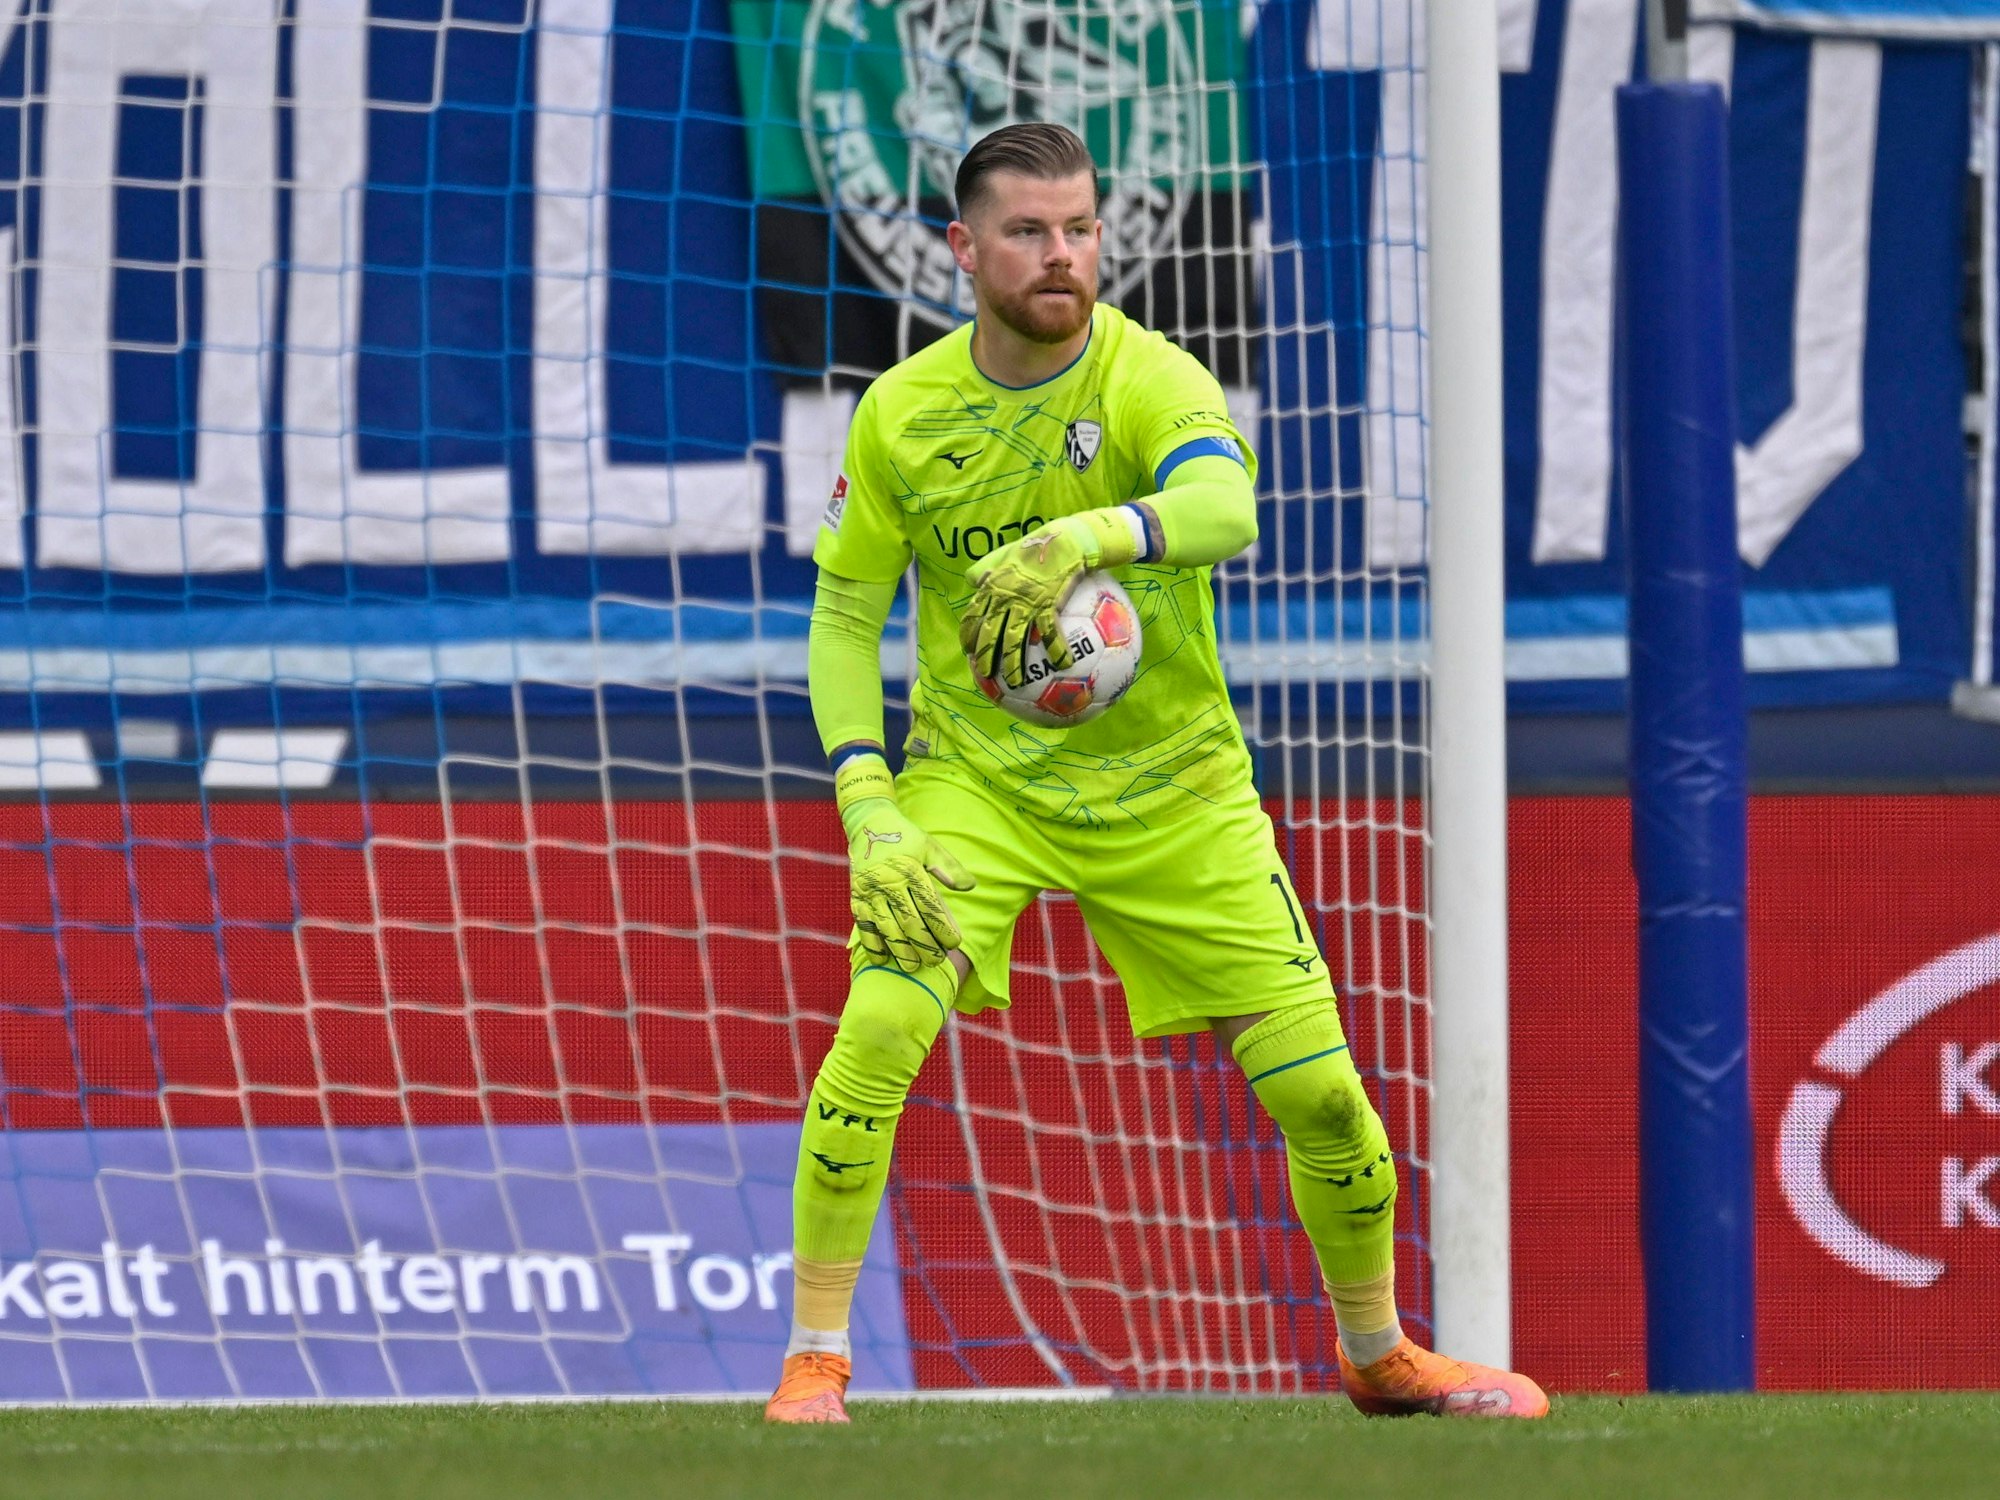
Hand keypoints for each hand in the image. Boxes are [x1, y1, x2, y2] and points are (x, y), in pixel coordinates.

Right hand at [835, 756, 974, 972]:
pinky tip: (884, 961)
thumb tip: (970, 886)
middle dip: (925, 946)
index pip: (930, 906)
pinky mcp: (856, 899)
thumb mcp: (930, 846)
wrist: (868, 823)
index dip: (943, 928)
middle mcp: (888, 882)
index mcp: (910, 869)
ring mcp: (869, 892)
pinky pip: (863, 927)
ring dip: (900, 951)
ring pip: (886, 929)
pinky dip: (873, 946)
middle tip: (937, 961)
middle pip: (909, 923)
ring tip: (913, 967)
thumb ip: (949, 867)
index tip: (955, 943)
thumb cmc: (906, 837)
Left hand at [960, 510, 1136, 687]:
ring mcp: (1025, 601)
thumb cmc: (1035, 547)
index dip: (968, 634)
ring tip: (1016, 682)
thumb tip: (974, 580)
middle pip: (989, 631)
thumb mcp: (1004, 554)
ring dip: (1015, 663)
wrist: (1062, 539)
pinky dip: (1056, 649)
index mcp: (993, 587)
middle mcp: (1005, 597)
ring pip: (1014, 638)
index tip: (967, 650)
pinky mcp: (1047, 603)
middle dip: (985, 655)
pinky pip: (1050, 632)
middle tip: (985, 674)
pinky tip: (1063, 663)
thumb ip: (987, 567)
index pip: (973, 614)